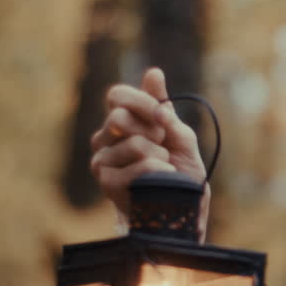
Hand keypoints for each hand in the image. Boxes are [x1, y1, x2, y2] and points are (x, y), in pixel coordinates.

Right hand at [90, 67, 209, 238]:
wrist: (183, 212)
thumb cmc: (181, 174)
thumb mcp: (179, 135)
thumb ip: (163, 107)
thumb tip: (153, 73)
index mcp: (118, 124)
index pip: (117, 96)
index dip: (143, 102)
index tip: (165, 118)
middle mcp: (104, 140)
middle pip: (120, 116)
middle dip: (153, 130)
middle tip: (163, 148)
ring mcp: (102, 162)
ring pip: (135, 143)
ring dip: (160, 155)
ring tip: (163, 169)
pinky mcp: (107, 183)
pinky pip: (141, 165)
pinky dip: (161, 170)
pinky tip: (162, 180)